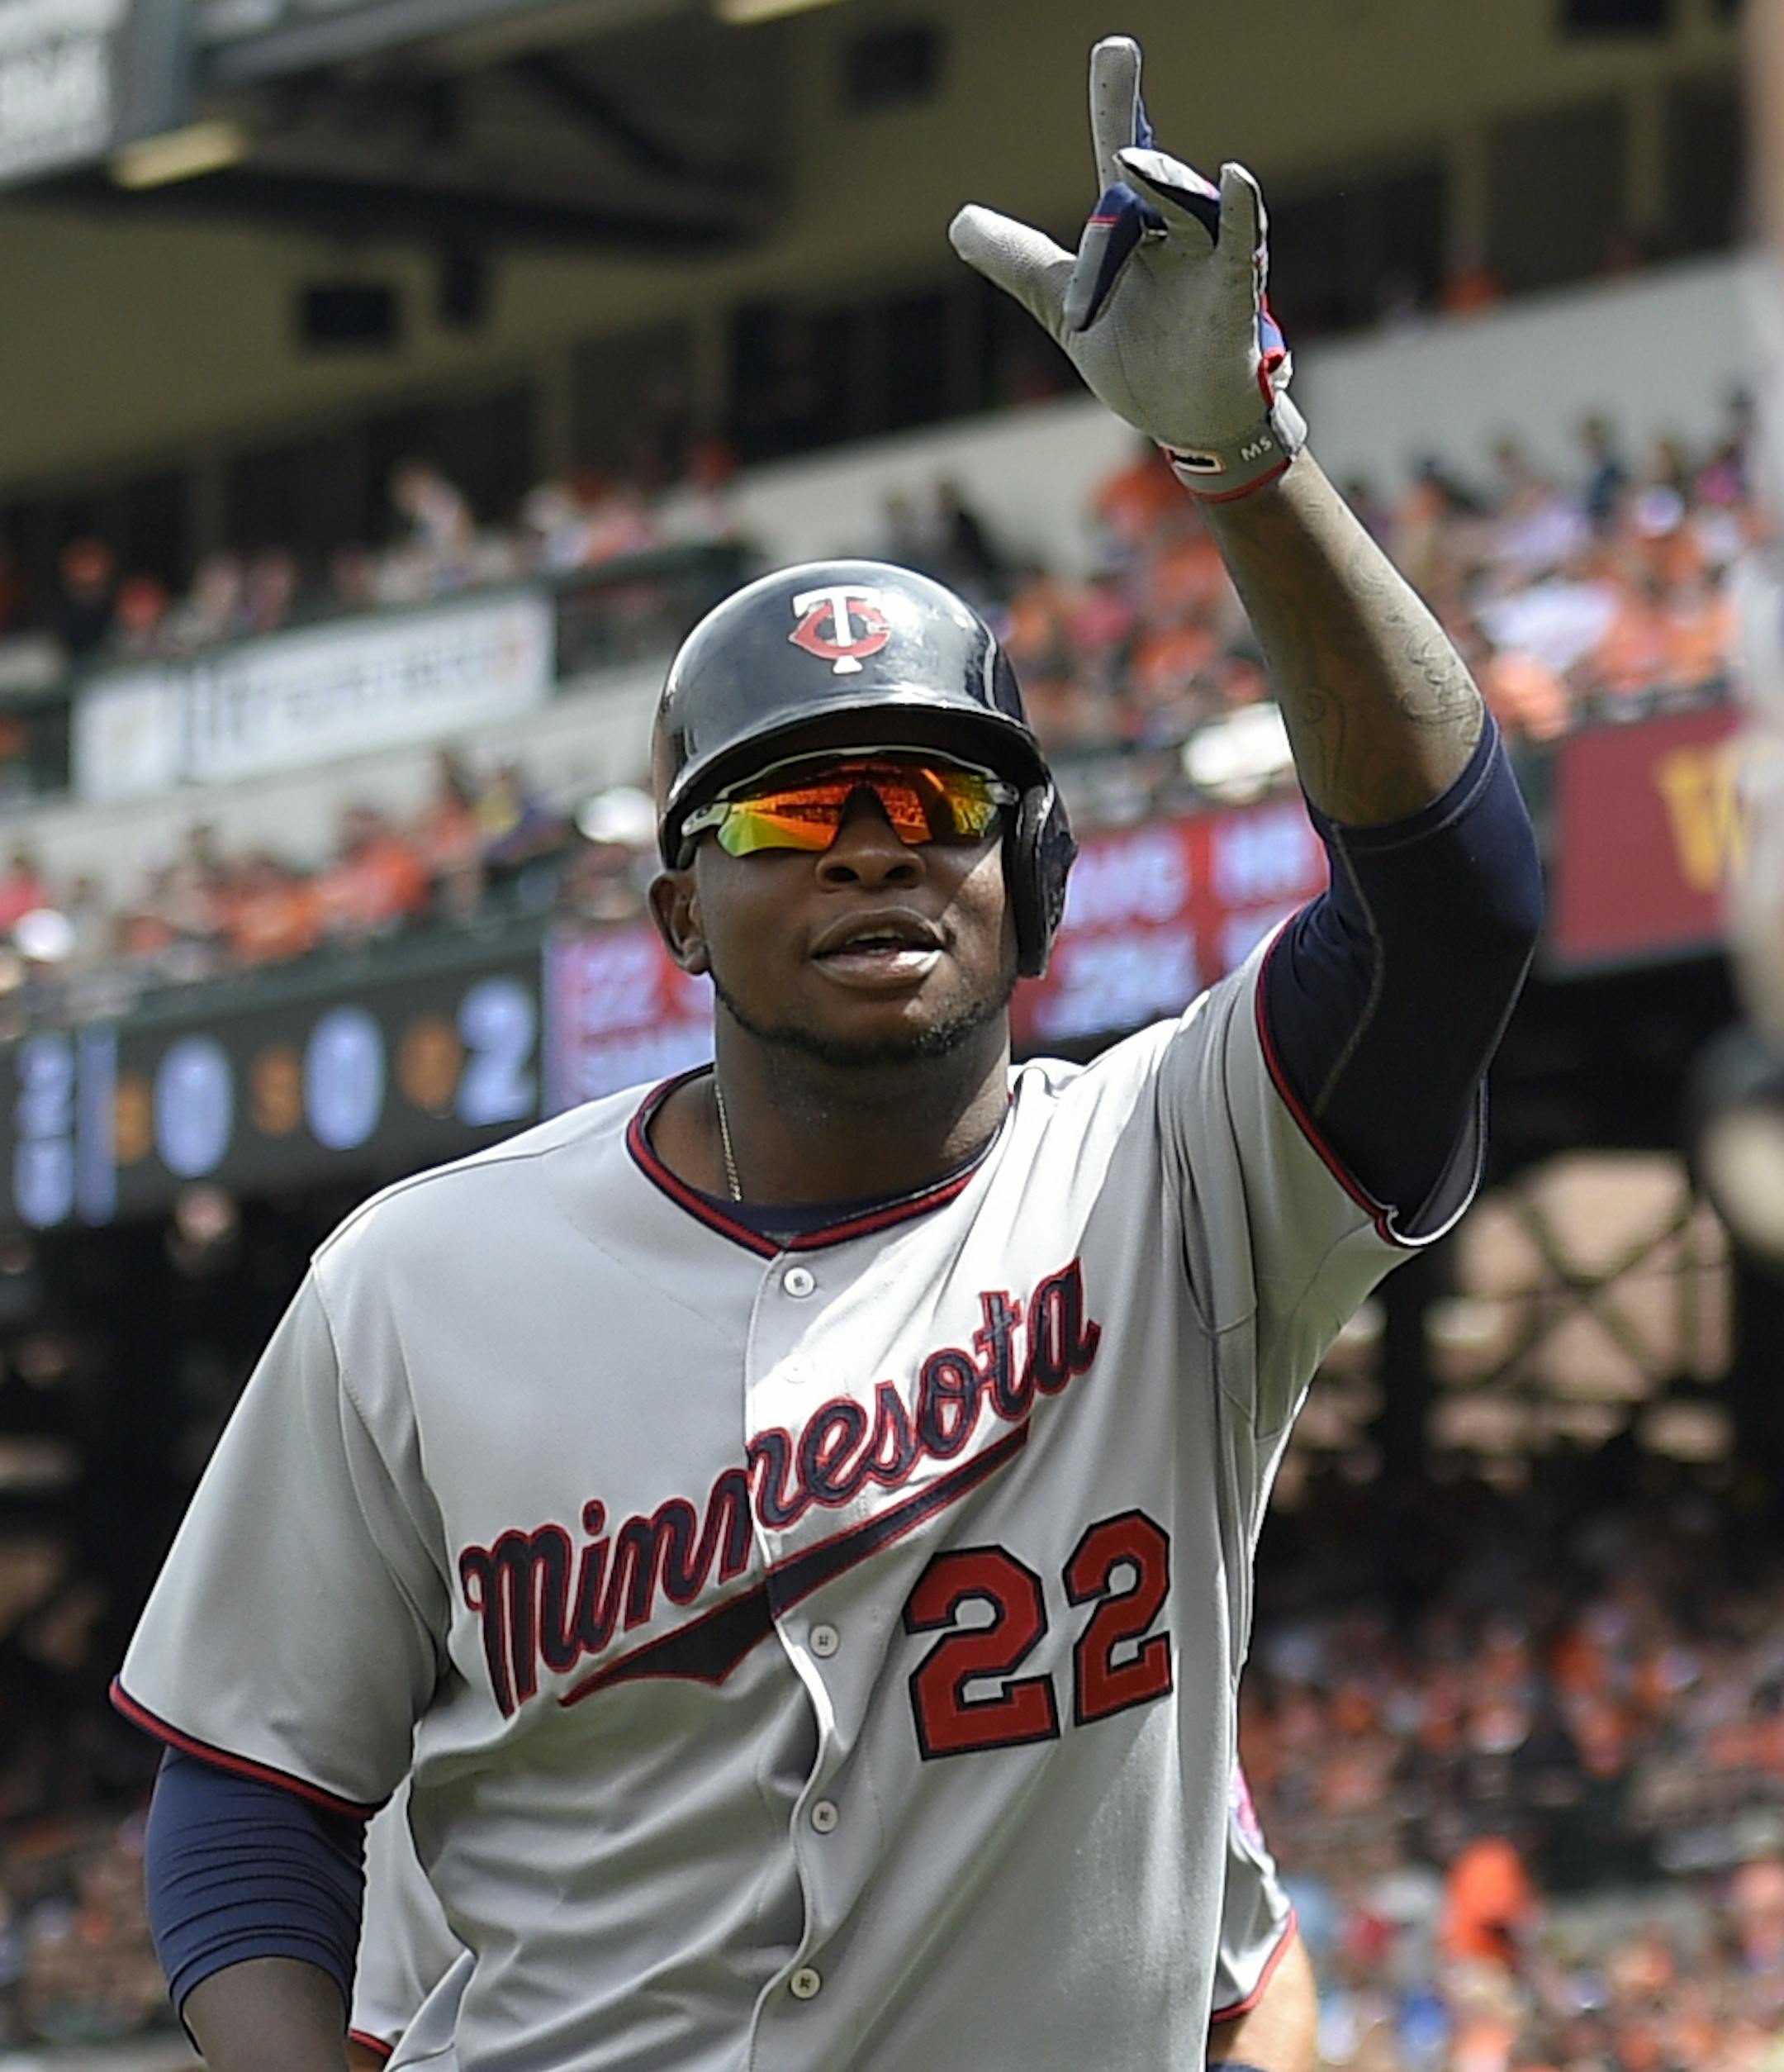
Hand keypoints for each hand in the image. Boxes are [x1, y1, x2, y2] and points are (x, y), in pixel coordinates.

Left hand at [949, 34, 1304, 500]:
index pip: (1119, 153)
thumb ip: (1019, 262)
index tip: (1115, 47)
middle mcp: (1174, 232)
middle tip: (1114, 55)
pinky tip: (1237, 177)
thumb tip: (960, 222)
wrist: (1187, 422)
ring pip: (1184, 205)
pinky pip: (1240, 249)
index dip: (1115, 101)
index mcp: (1135, 229)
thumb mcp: (1064, 306)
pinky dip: (1242, 213)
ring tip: (1128, 158)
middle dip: (1127, 117)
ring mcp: (1206, 261)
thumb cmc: (1139, 359)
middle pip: (1146, 170)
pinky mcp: (1230, 298)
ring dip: (1160, 178)